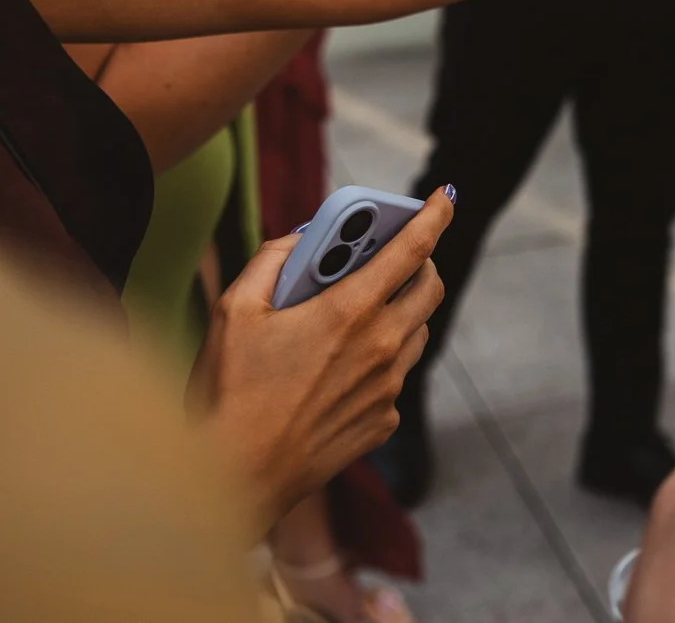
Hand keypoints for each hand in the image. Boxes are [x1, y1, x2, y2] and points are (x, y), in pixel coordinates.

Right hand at [191, 188, 452, 532]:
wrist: (235, 478)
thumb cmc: (228, 392)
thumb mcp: (234, 309)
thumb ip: (273, 260)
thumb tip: (304, 239)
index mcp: (351, 311)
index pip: (413, 249)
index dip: (435, 215)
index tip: (446, 196)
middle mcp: (382, 347)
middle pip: (431, 288)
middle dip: (422, 262)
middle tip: (397, 256)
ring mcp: (388, 388)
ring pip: (418, 332)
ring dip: (403, 311)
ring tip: (363, 310)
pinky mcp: (384, 421)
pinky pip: (396, 377)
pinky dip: (381, 359)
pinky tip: (340, 368)